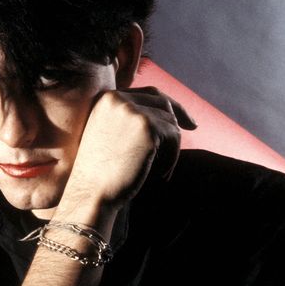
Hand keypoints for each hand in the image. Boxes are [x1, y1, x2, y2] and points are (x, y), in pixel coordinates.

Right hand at [56, 87, 195, 223]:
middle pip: (162, 101)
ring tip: (159, 169)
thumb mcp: (110, 134)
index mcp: (106, 99)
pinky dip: (172, 157)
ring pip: (170, 121)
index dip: (169, 105)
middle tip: (193, 127)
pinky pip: (174, 136)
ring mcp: (132, 111)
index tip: (185, 120)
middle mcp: (117, 99)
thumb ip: (131, 118)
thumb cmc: (101, 172)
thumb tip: (171, 113)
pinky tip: (160, 174)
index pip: (148, 93)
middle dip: (179, 117)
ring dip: (171, 146)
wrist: (91, 192)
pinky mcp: (147, 126)